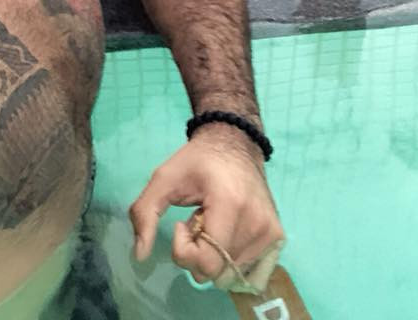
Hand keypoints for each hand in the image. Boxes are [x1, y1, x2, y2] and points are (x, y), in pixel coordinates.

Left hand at [129, 126, 284, 291]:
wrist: (236, 142)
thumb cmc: (197, 160)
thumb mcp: (164, 178)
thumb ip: (144, 213)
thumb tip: (139, 255)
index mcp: (230, 205)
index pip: (206, 262)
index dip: (184, 250)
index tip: (182, 223)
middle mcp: (257, 223)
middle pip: (217, 272)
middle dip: (198, 254)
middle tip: (198, 222)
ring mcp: (271, 232)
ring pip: (231, 275)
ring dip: (215, 257)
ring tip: (214, 225)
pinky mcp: (277, 238)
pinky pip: (251, 274)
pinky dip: (233, 263)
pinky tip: (228, 237)